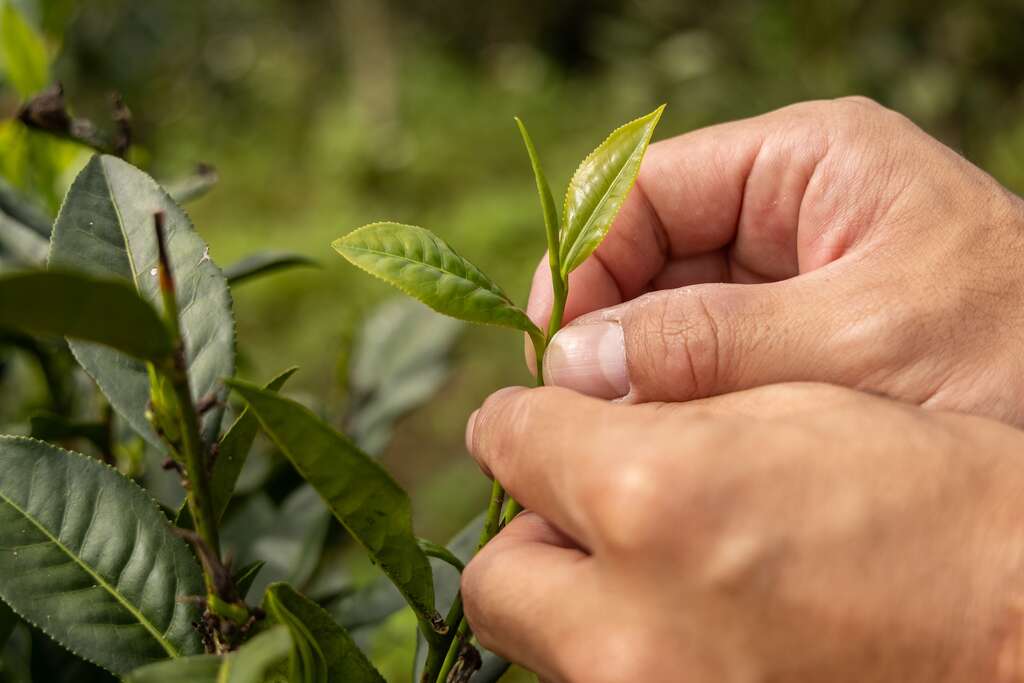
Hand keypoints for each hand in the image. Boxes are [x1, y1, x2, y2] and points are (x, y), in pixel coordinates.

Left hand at [462, 384, 1023, 682]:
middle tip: (589, 507)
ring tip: (656, 569)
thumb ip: (646, 413)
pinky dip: (623, 647)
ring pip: (543, 647)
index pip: (510, 440)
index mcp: (654, 498)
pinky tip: (690, 619)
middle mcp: (630, 626)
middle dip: (533, 530)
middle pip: (499, 577)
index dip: (525, 421)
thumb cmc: (926, 498)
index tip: (542, 421)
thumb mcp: (779, 409)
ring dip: (574, 599)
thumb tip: (560, 428)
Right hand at [528, 97, 1023, 423]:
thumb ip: (711, 345)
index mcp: (806, 162)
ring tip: (618, 433)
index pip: (646, 186)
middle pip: (647, 250)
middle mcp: (786, 209)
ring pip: (668, 311)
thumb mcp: (858, 339)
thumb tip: (572, 361)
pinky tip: (665, 441)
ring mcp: (788, 276)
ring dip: (636, 369)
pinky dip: (675, 399)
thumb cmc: (1011, 359)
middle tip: (576, 405)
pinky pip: (705, 358)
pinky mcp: (793, 338)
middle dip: (607, 324)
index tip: (554, 344)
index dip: (585, 259)